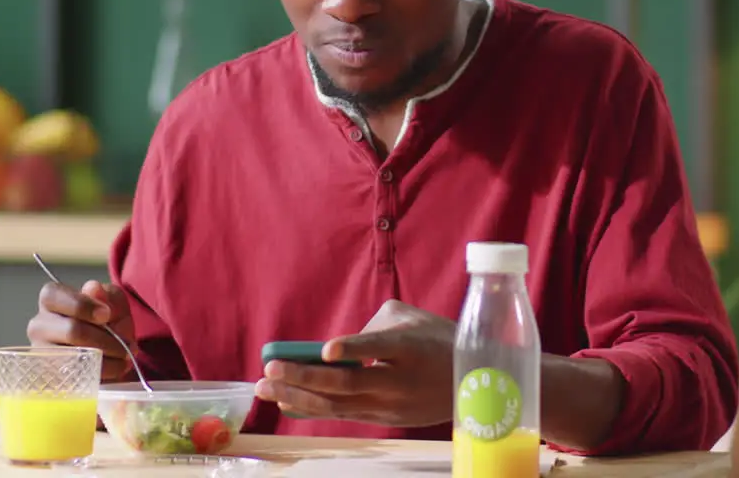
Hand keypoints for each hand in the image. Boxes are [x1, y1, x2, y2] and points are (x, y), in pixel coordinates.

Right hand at [26, 280, 135, 380]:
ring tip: (124, 357)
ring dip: (106, 358)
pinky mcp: (48, 374)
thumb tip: (92, 288)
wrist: (112, 348)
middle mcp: (39, 325)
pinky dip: (101, 372)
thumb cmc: (108, 319)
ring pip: (75, 357)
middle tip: (126, 344)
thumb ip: (106, 294)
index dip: (83, 305)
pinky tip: (114, 367)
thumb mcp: (114, 301)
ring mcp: (40, 352)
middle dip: (105, 339)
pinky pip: (75, 376)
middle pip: (71, 330)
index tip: (107, 315)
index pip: (54, 296)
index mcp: (51, 299)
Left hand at [255, 300, 455, 426]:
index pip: (380, 348)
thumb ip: (373, 326)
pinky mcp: (386, 419)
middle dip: (305, 377)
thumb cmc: (438, 339)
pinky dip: (314, 408)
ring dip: (298, 397)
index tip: (326, 351)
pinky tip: (286, 402)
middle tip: (271, 369)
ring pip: (339, 405)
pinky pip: (344, 414)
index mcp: (411, 347)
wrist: (473, 383)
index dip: (353, 348)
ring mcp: (392, 405)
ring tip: (265, 388)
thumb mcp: (413, 318)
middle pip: (348, 383)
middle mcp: (400, 380)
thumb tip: (337, 347)